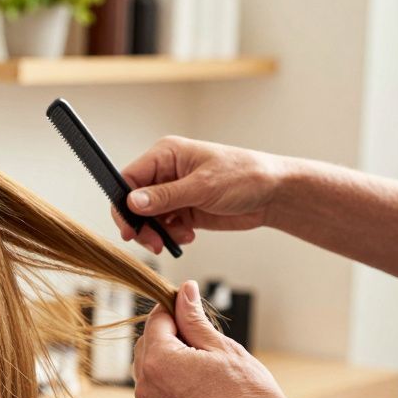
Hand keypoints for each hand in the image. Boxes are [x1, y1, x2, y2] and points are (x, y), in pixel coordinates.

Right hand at [113, 136, 286, 254]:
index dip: (124, 204)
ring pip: (147, 218)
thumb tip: (133, 202)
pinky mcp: (183, 210)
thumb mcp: (203, 186)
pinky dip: (171, 236)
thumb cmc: (246, 176)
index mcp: (166, 155)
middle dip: (141, 224)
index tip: (129, 228)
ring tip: (173, 241)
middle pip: (134, 202)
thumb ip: (165, 196)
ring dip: (156, 233)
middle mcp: (166, 172)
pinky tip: (189, 236)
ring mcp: (174, 192)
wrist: (274, 194)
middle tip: (152, 242)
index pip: (129, 178)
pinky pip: (164, 227)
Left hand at [132, 280, 298, 397]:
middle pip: (147, 346)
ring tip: (201, 365)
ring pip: (148, 371)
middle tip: (199, 338)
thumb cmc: (248, 391)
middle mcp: (146, 387)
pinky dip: (168, 386)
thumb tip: (184, 290)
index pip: (156, 322)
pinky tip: (196, 387)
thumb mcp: (220, 346)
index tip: (187, 307)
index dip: (173, 310)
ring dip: (165, 361)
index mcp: (159, 361)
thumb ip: (193, 318)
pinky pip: (155, 396)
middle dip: (167, 336)